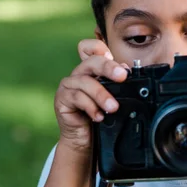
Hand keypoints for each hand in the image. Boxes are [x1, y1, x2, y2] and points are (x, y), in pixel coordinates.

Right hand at [54, 39, 127, 154]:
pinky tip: (99, 116)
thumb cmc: (98, 116)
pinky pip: (76, 97)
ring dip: (101, 94)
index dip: (99, 48)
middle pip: (91, 61)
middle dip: (108, 67)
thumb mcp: (111, 98)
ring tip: (113, 107)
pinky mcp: (62, 99)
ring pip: (85, 82)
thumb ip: (116, 83)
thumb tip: (125, 69)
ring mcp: (68, 85)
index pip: (90, 48)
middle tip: (122, 76)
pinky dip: (90, 107)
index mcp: (90, 70)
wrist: (83, 138)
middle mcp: (79, 74)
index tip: (114, 58)